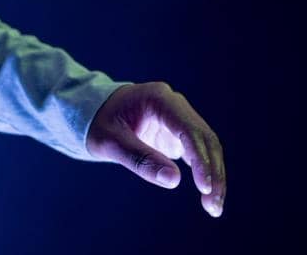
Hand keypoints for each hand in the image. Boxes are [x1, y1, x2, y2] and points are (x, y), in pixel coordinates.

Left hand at [84, 81, 224, 217]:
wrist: (93, 112)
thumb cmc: (98, 123)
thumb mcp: (110, 142)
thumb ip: (140, 159)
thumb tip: (174, 181)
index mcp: (159, 99)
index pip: (189, 130)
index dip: (201, 159)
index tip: (204, 188)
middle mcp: (174, 104)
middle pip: (205, 139)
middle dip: (213, 173)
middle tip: (214, 206)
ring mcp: (178, 118)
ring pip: (207, 146)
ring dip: (213, 175)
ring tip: (214, 207)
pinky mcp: (178, 132)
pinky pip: (198, 152)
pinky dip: (204, 172)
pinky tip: (207, 195)